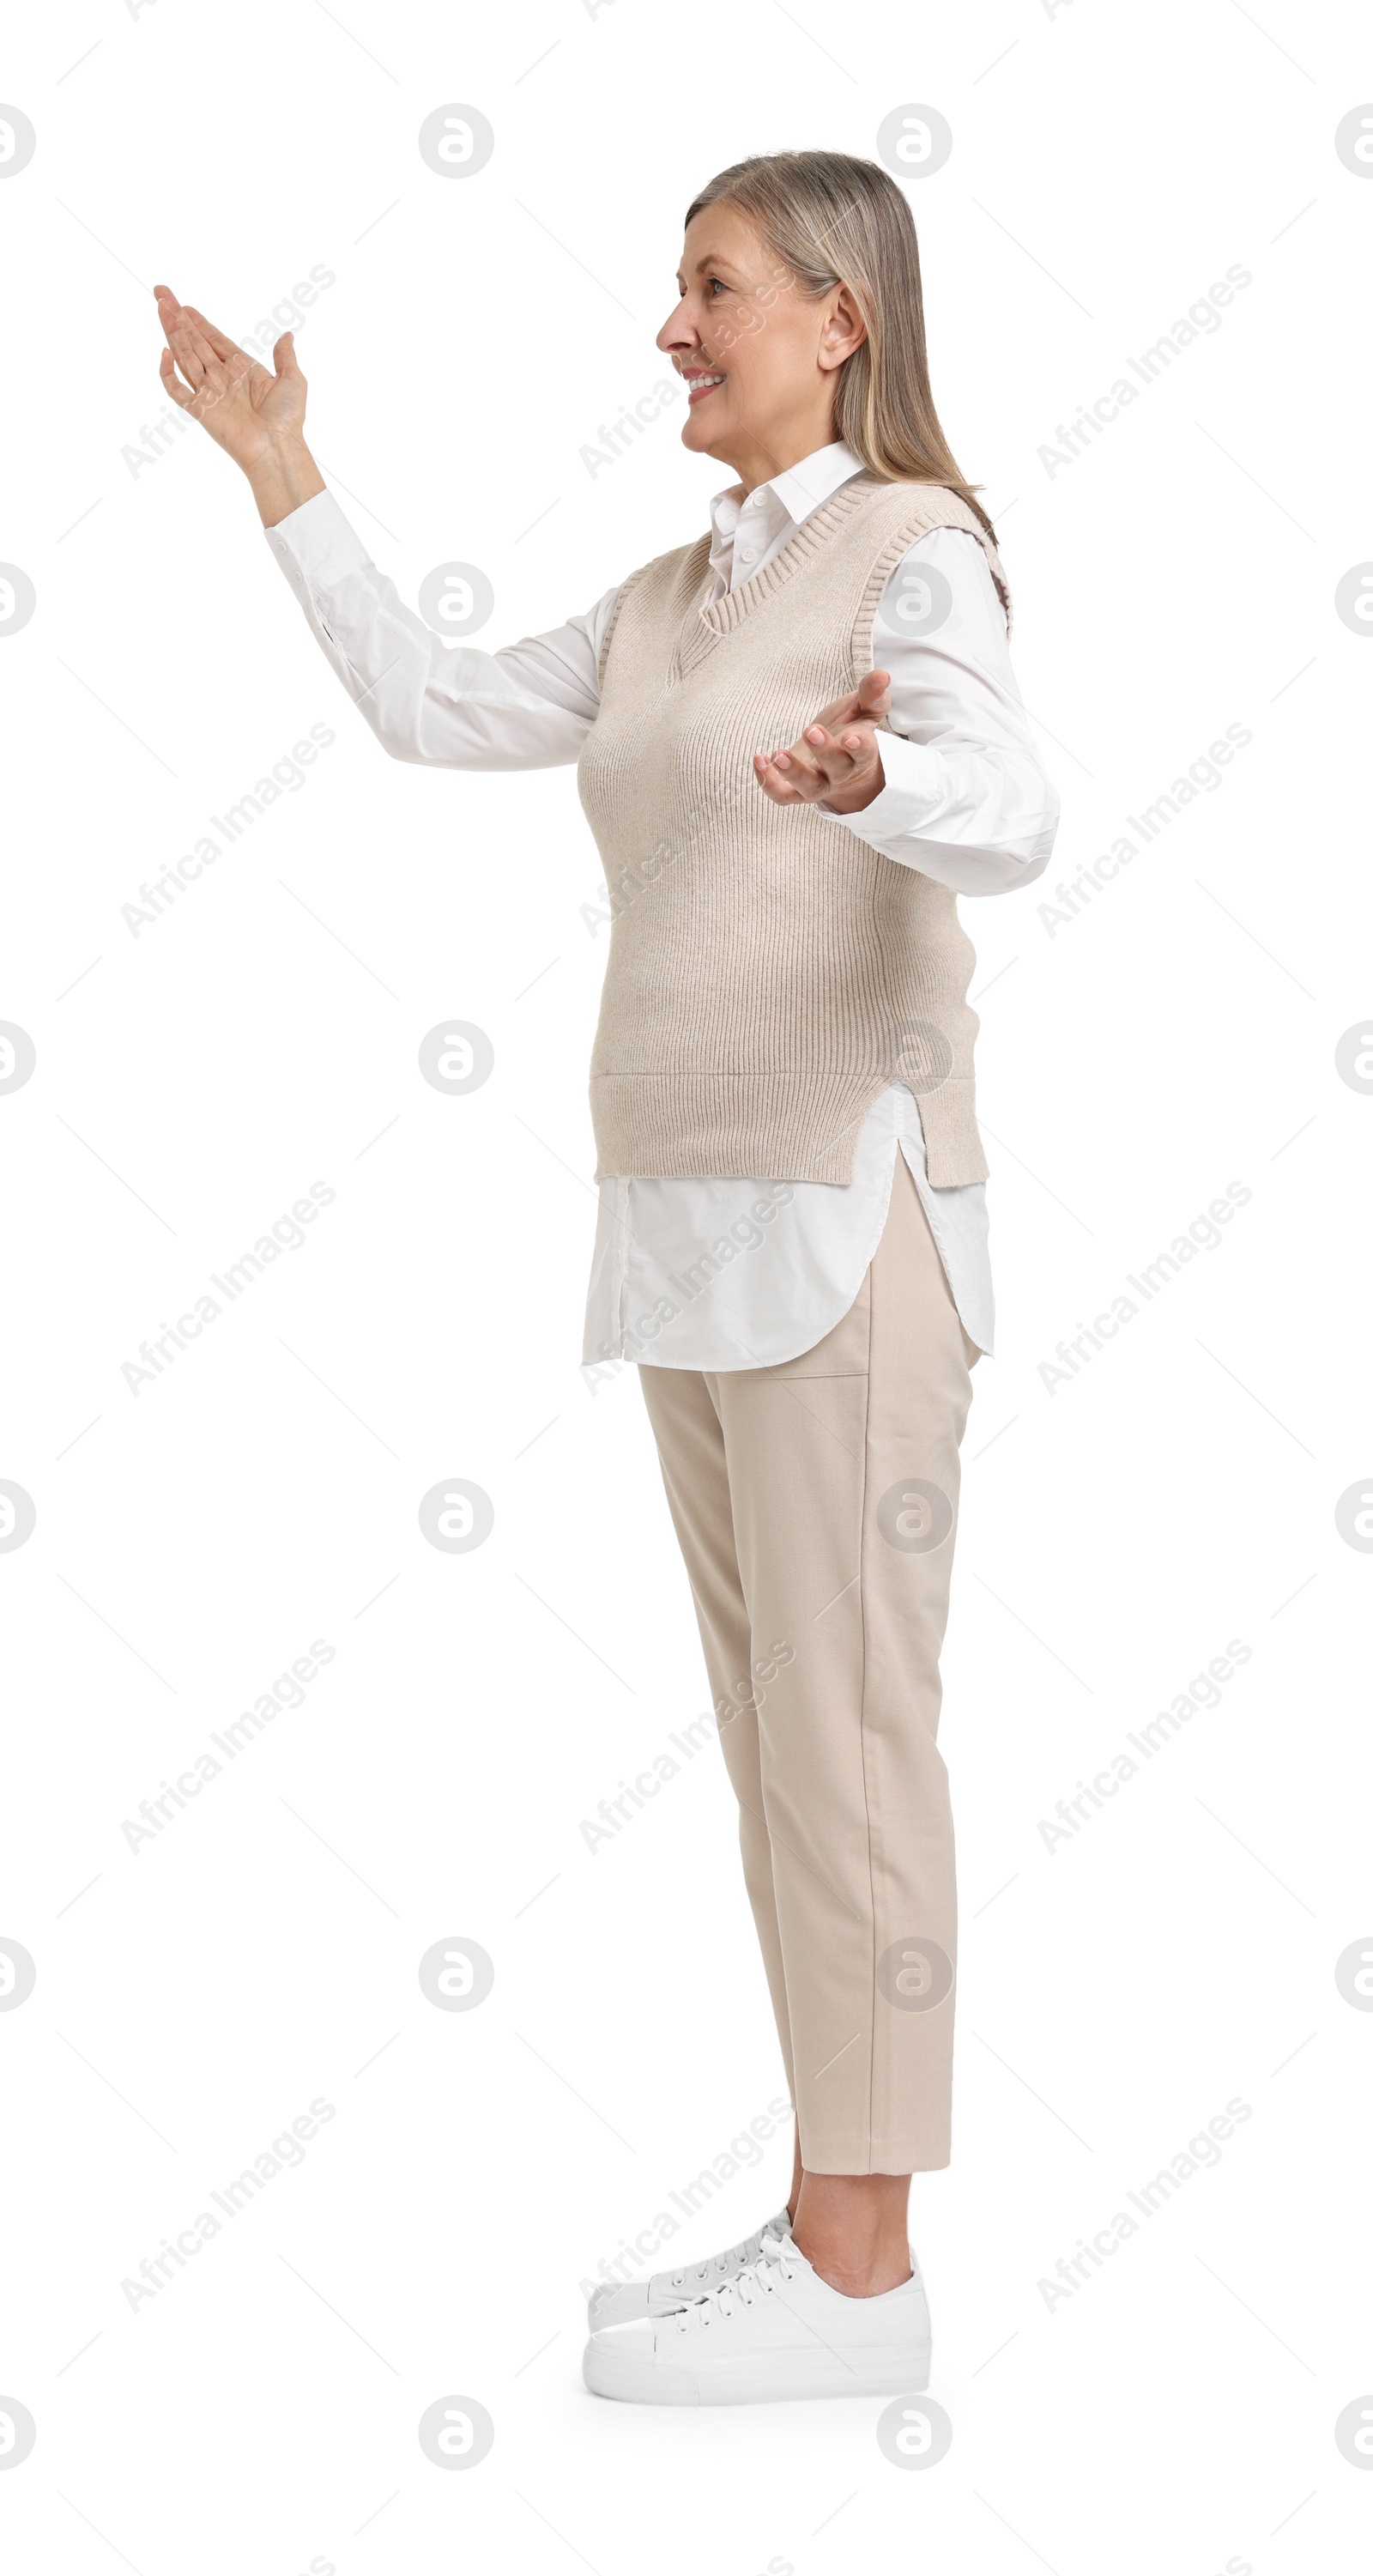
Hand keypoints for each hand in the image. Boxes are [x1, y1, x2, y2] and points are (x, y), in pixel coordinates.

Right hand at [153, 285, 323, 523]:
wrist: (278, 447)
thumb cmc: (288, 419)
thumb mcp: (293, 380)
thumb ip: (285, 356)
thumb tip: (287, 334)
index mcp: (242, 370)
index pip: (215, 340)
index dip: (199, 323)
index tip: (184, 305)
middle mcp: (223, 379)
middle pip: (195, 342)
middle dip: (178, 318)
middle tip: (161, 293)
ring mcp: (210, 394)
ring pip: (185, 357)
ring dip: (172, 333)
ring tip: (161, 308)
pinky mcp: (200, 411)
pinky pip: (177, 391)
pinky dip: (168, 374)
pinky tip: (164, 353)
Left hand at [753, 667, 890, 814]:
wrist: (836, 759)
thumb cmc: (850, 727)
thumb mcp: (862, 708)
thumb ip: (871, 694)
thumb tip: (882, 675)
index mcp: (861, 752)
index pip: (864, 752)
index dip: (859, 746)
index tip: (850, 737)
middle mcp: (842, 773)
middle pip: (837, 769)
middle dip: (824, 751)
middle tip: (810, 730)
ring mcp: (819, 784)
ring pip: (810, 788)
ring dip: (793, 773)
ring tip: (777, 755)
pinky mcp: (796, 791)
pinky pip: (783, 796)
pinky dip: (768, 783)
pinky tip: (759, 759)